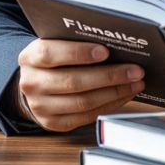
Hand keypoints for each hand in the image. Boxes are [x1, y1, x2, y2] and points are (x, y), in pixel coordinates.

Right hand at [16, 39, 144, 131]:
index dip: (78, 53)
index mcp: (29, 57)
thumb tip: (114, 43)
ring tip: (136, 82)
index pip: (51, 54)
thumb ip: (74, 42)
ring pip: (83, 102)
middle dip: (109, 75)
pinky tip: (124, 95)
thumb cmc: (54, 59)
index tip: (105, 51)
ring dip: (115, 92)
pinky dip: (110, 105)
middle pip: (73, 81)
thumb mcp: (55, 44)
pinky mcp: (54, 123)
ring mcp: (41, 107)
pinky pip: (87, 116)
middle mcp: (31, 83)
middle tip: (135, 70)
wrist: (35, 84)